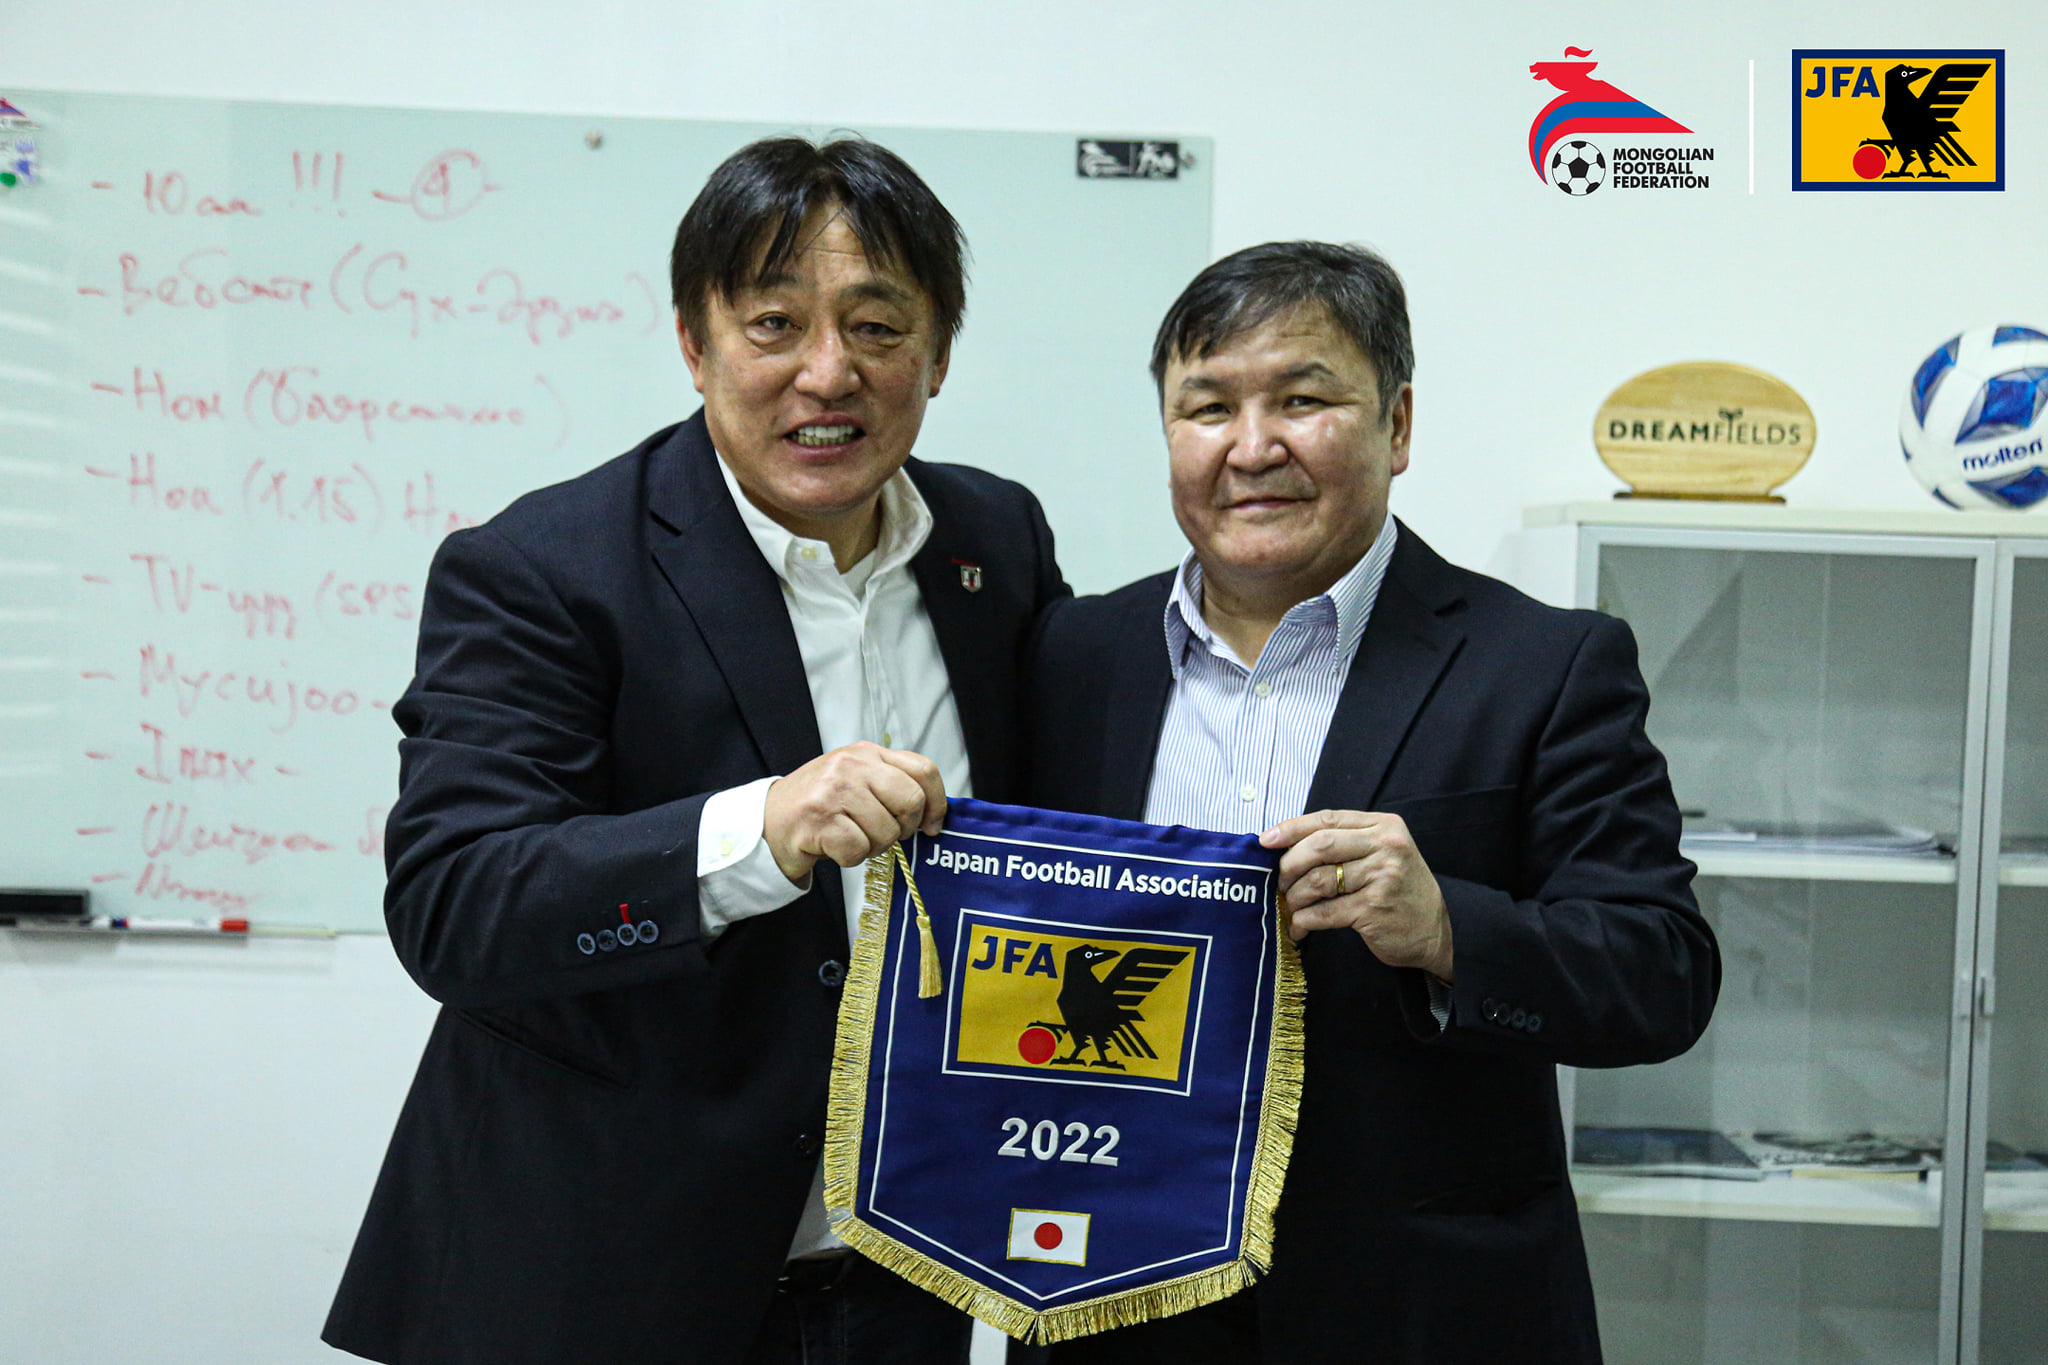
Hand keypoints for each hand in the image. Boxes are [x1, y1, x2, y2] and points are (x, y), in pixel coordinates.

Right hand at [762, 742, 946, 884]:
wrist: (767, 820)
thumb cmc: (819, 805)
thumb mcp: (856, 780)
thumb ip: (891, 785)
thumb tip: (933, 814)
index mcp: (867, 753)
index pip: (923, 770)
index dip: (937, 802)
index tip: (931, 825)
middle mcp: (852, 765)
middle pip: (911, 801)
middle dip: (904, 829)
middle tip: (884, 835)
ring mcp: (834, 791)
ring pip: (887, 832)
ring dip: (873, 847)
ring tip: (851, 838)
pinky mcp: (819, 819)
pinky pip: (859, 850)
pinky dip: (850, 858)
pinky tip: (835, 847)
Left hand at [1261, 809, 1452, 980]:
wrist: (1436, 931)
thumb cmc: (1398, 890)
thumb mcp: (1381, 854)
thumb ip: (1344, 843)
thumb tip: (1285, 845)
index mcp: (1384, 826)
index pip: (1327, 819)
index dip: (1291, 828)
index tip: (1266, 841)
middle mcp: (1386, 846)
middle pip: (1320, 845)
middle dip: (1289, 864)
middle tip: (1278, 881)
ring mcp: (1383, 877)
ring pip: (1318, 881)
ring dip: (1295, 896)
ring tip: (1291, 906)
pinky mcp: (1375, 909)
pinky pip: (1324, 912)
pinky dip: (1304, 920)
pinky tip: (1300, 927)